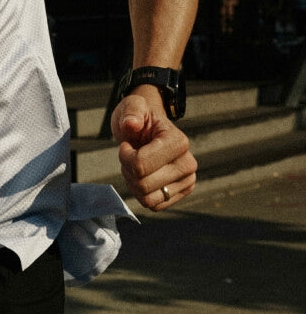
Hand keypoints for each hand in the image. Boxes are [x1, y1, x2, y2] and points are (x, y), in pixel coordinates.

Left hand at [111, 87, 196, 210]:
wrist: (149, 132)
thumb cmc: (141, 119)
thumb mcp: (133, 107)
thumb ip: (131, 111)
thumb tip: (131, 123)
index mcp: (179, 142)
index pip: (141, 165)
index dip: (125, 157)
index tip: (127, 145)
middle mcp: (188, 164)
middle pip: (143, 185)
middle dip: (129, 172)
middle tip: (132, 156)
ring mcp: (187, 181)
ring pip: (147, 199)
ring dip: (135, 185)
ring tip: (137, 167)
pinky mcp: (180, 194)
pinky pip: (153, 206)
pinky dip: (142, 194)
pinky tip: (144, 177)